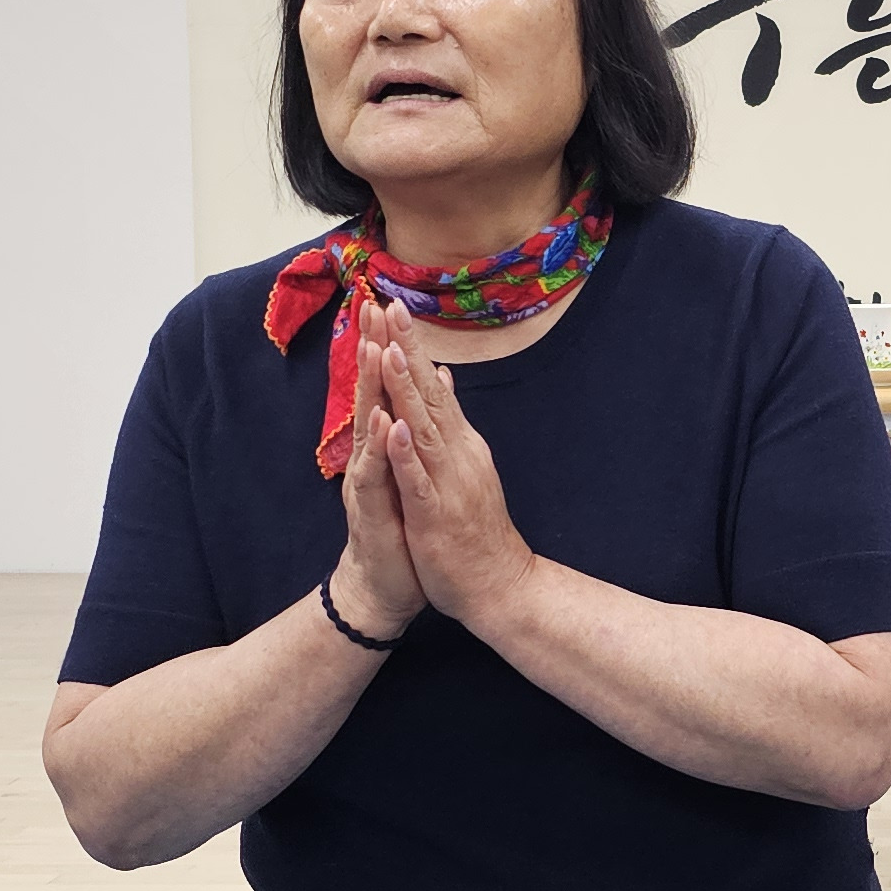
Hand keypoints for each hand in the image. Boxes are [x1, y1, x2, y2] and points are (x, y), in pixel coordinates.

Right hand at [328, 299, 424, 640]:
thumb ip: (408, 430)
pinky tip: (384, 421)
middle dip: (371, 350)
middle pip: (369, 394)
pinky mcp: (372, 510)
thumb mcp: (408, 473)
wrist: (385, 587)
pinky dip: (381, 447)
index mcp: (383, 446)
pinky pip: (376, 475)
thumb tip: (424, 387)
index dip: (385, 345)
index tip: (388, 302)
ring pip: (368, 427)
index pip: (383, 387)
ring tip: (375, 348)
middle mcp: (368, 457)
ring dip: (371, 389)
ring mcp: (367, 482)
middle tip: (371, 306)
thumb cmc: (399, 528)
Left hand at [377, 323, 538, 629]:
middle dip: (410, 350)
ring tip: (392, 350)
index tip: (396, 306)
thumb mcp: (464, 465)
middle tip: (392, 306)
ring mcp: (448, 482)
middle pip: (430, 394)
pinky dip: (406, 454)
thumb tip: (445, 376)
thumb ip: (451, 420)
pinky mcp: (436, 515)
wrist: (499, 584)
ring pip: (423, 428)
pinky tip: (394, 427)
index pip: (433, 385)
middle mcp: (457, 453)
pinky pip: (418, 480)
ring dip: (408, 389)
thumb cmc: (475, 528)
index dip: (414, 346)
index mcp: (458, 443)